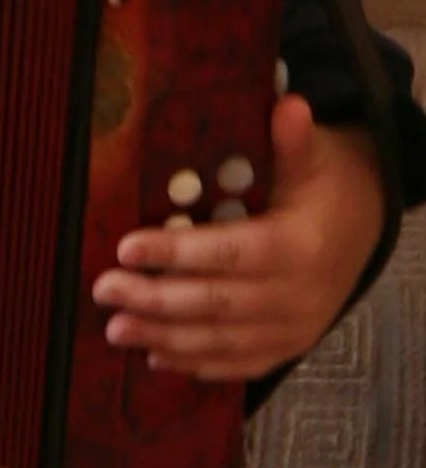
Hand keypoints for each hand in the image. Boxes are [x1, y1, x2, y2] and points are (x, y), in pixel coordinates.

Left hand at [90, 95, 385, 380]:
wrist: (363, 227)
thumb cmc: (325, 186)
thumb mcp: (314, 157)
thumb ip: (293, 139)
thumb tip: (286, 104)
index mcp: (300, 245)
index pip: (232, 252)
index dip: (177, 252)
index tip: (126, 247)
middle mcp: (299, 294)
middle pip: (218, 302)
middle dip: (155, 299)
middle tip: (104, 288)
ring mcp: (295, 328)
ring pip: (222, 339)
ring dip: (164, 337)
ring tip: (116, 327)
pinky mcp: (288, 346)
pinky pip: (239, 362)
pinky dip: (196, 362)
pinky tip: (155, 355)